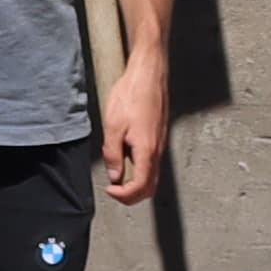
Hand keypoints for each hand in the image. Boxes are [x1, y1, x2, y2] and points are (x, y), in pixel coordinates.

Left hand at [97, 51, 171, 213]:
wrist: (149, 75)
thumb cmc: (132, 95)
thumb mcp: (113, 126)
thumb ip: (113, 154)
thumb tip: (115, 176)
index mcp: (146, 151)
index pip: (140, 187)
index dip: (123, 195)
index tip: (109, 189)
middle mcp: (157, 151)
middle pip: (150, 187)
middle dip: (131, 195)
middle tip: (114, 189)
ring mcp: (160, 144)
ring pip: (152, 176)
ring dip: (136, 182)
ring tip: (117, 175)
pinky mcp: (159, 137)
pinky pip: (152, 163)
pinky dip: (140, 170)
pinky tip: (126, 157)